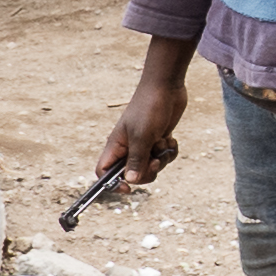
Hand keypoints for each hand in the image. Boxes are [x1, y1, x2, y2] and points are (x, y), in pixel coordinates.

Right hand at [89, 58, 187, 194]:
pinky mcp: (158, 140)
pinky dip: (169, 151)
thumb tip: (129, 181)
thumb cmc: (149, 107)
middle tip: (155, 160)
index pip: (104, 172)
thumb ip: (136, 160)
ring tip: (163, 143)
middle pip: (132, 174)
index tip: (128, 188)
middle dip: (147, 172)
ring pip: (151, 167)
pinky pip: (164, 157)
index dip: (112, 183)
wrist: (166, 86)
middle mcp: (128, 147)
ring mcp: (144, 144)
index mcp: (117, 146)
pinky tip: (171, 139)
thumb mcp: (142, 136)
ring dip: (161, 159)